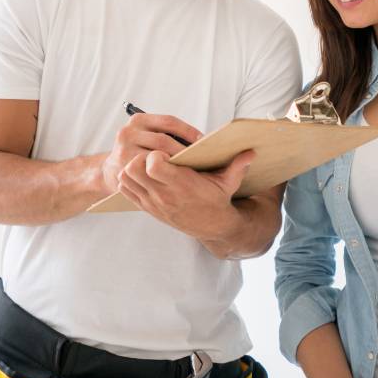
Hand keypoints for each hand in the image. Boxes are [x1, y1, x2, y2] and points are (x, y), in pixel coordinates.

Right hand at [101, 113, 201, 193]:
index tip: (204, 142)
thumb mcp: (148, 135)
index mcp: (138, 120)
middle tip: (202, 159)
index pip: (169, 122)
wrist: (112, 170)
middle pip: (163, 141)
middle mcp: (128, 133)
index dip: (189, 131)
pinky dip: (165, 177)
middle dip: (184, 150)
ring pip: (157, 159)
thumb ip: (168, 133)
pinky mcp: (123, 172)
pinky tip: (178, 181)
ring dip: (177, 165)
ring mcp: (123, 153)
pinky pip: (149, 175)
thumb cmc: (141, 151)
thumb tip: (203, 139)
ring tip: (193, 170)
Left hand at [117, 148, 255, 240]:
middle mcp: (164, 195)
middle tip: (153, 156)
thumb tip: (252, 152)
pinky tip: (144, 176)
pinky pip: (126, 190)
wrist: (211, 226)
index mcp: (182, 185)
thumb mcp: (229, 182)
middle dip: (141, 157)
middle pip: (134, 169)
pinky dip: (130, 179)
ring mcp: (152, 203)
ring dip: (133, 167)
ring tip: (147, 165)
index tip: (165, 153)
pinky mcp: (147, 208)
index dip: (156, 154)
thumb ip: (238, 166)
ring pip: (127, 178)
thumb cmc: (217, 199)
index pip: (153, 164)